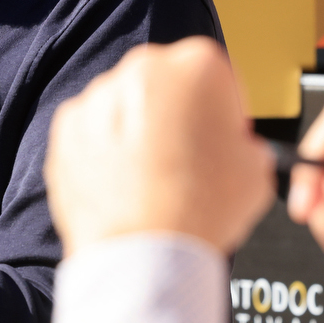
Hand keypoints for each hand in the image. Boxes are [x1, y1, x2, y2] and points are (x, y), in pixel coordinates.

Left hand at [46, 38, 273, 257]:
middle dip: (177, 113)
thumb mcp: (256, 171)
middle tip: (186, 158)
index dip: (222, 110)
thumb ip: (247, 144)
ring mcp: (100, 96)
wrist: (143, 255)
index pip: (217, 76)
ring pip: (127, 105)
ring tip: (153, 179)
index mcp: (198, 67)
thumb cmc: (199, 213)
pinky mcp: (67, 127)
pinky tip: (123, 185)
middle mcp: (145, 69)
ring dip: (139, 130)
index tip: (220, 134)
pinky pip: (93, 131)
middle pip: (169, 84)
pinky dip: (105, 151)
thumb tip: (237, 147)